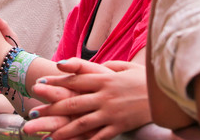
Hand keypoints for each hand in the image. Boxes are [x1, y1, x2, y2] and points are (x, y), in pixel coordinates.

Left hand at [24, 59, 150, 139]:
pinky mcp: (119, 125)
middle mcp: (104, 95)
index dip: (57, 82)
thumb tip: (96, 66)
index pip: (76, 79)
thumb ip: (108, 66)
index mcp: (105, 78)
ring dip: (64, 130)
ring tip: (49, 136)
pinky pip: (99, 135)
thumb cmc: (147, 79)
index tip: (41, 83)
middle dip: (52, 108)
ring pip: (82, 121)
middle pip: (74, 102)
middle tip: (35, 112)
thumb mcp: (127, 67)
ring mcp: (111, 111)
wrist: (165, 95)